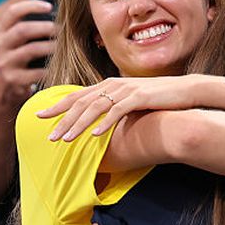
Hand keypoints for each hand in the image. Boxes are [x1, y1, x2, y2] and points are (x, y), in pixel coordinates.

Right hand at [0, 0, 54, 108]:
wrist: (1, 92)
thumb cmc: (16, 61)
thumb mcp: (13, 43)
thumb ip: (26, 26)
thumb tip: (54, 7)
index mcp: (0, 32)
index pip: (13, 12)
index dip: (31, 6)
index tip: (49, 6)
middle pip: (23, 30)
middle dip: (46, 28)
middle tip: (63, 30)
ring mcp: (4, 63)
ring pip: (31, 50)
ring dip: (52, 47)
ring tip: (65, 47)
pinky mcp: (12, 80)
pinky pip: (37, 72)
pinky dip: (51, 68)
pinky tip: (61, 67)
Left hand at [37, 75, 206, 140]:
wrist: (186, 91)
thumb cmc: (159, 99)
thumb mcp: (132, 100)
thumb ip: (115, 105)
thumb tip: (99, 121)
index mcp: (110, 84)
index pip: (78, 95)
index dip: (57, 106)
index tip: (39, 116)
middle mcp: (114, 84)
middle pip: (81, 102)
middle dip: (62, 119)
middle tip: (48, 136)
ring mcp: (127, 89)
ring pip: (95, 107)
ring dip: (78, 124)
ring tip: (65, 139)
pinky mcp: (140, 97)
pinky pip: (117, 111)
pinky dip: (104, 123)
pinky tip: (94, 135)